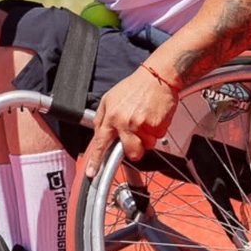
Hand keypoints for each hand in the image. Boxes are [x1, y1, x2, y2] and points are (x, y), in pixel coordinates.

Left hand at [83, 63, 177, 177]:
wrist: (157, 76)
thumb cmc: (135, 87)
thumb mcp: (110, 98)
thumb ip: (102, 118)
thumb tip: (99, 134)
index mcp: (111, 116)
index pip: (101, 142)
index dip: (96, 160)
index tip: (92, 173)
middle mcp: (125, 122)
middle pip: (130, 152)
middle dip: (134, 150)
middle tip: (137, 137)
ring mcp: (142, 125)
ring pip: (146, 146)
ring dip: (147, 138)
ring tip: (146, 120)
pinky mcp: (157, 125)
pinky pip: (157, 137)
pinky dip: (157, 130)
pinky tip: (154, 116)